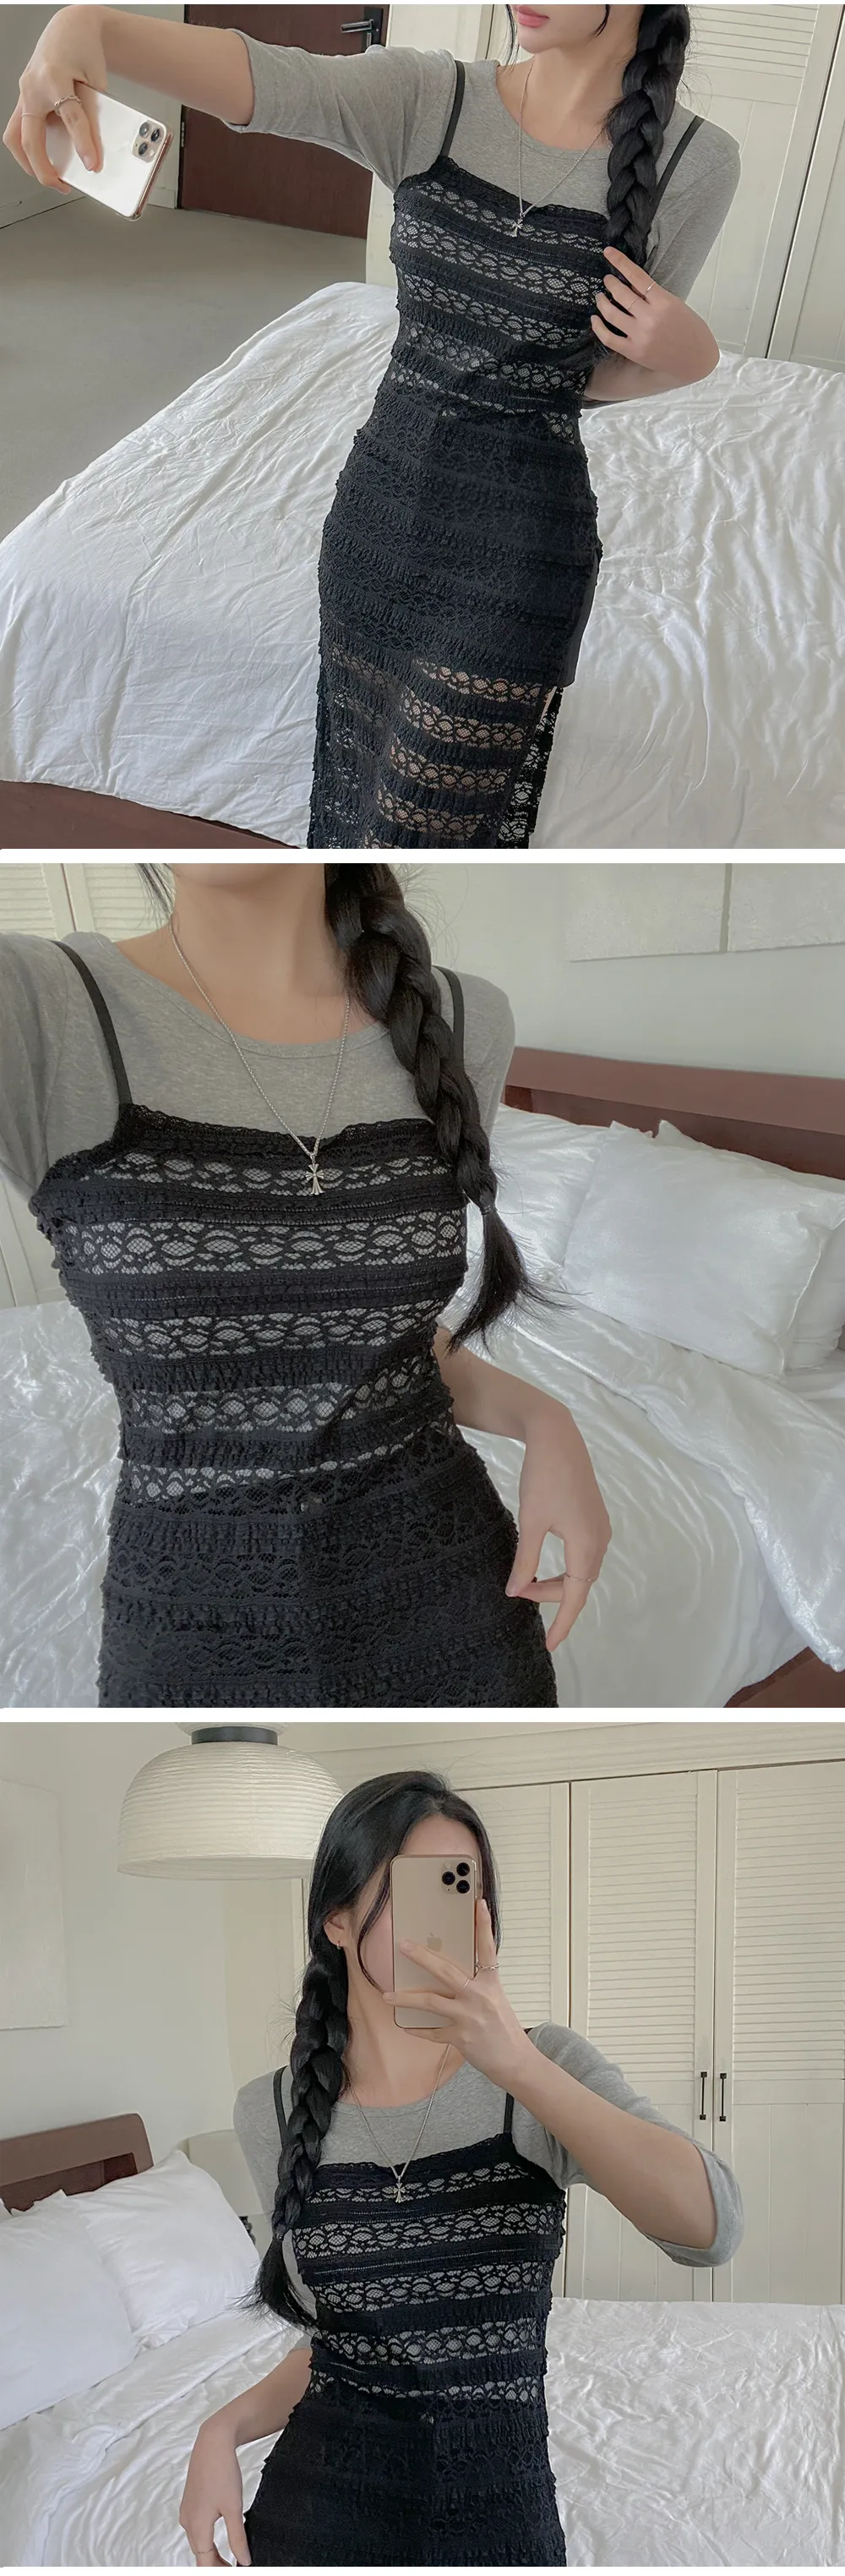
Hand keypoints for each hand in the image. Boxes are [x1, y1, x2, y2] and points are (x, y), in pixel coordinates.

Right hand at [3, 10, 106, 190]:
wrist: (70, 28)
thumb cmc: (83, 49)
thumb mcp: (95, 80)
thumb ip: (93, 114)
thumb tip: (94, 150)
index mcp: (54, 76)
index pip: (70, 116)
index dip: (83, 144)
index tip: (92, 165)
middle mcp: (33, 86)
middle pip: (29, 137)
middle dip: (43, 168)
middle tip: (62, 184)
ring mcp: (24, 93)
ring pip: (14, 137)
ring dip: (27, 162)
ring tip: (49, 176)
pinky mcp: (24, 99)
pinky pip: (18, 129)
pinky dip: (29, 147)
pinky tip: (45, 156)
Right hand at [178, 2414, 250, 2568]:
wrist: (212, 2442)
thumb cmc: (222, 2471)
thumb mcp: (234, 2508)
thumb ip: (237, 2538)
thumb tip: (243, 2560)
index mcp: (197, 2527)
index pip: (204, 2564)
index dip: (219, 2571)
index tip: (234, 2572)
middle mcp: (187, 2522)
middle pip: (200, 2555)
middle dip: (217, 2565)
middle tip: (236, 2566)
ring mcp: (187, 2511)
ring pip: (198, 2542)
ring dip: (212, 2554)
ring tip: (230, 2559)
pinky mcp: (190, 2503)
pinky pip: (196, 2529)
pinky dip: (207, 2539)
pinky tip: (220, 2537)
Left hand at [382, 1895, 532, 2091]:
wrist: (515, 2060)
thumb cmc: (505, 2029)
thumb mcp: (496, 1999)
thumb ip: (477, 1986)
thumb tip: (451, 1976)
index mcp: (491, 1984)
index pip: (487, 1949)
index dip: (483, 1926)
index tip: (479, 1904)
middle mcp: (479, 1997)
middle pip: (445, 1971)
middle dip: (422, 1957)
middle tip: (403, 1945)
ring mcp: (468, 2017)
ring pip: (430, 2001)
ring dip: (406, 1999)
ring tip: (387, 1996)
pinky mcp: (459, 2037)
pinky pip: (431, 2031)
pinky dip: (417, 2029)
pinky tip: (405, 2025)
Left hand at [505, 1408, 610, 1651]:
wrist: (556, 1436)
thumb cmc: (542, 1477)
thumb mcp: (530, 1522)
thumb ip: (525, 1560)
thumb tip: (515, 1592)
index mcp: (586, 1545)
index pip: (575, 1596)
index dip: (562, 1623)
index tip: (550, 1645)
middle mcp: (600, 1540)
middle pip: (578, 1584)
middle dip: (550, 1596)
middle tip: (517, 1592)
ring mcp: (600, 1528)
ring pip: (581, 1570)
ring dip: (556, 1581)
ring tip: (527, 1582)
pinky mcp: (593, 1518)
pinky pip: (582, 1555)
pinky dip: (564, 1567)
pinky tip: (544, 1564)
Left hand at [591, 244, 709, 379]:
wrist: (695, 359)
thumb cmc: (690, 329)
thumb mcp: (676, 305)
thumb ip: (653, 296)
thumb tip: (631, 285)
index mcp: (663, 302)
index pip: (636, 276)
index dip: (620, 262)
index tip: (608, 252)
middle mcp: (649, 318)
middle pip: (621, 294)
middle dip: (611, 283)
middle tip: (607, 280)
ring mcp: (640, 336)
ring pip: (612, 314)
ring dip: (602, 302)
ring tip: (600, 297)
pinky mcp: (633, 352)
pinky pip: (609, 338)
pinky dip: (598, 327)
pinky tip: (595, 319)